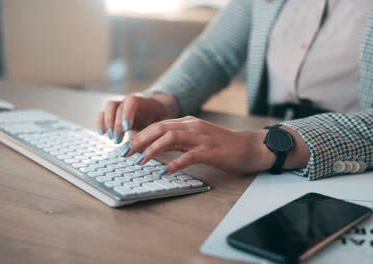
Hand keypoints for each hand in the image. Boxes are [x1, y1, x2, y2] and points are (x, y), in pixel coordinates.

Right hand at [96, 93, 179, 143]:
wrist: (157, 108)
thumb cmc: (159, 116)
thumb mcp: (161, 121)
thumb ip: (156, 130)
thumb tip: (150, 146)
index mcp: (141, 100)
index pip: (131, 101)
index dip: (127, 114)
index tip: (127, 128)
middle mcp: (128, 100)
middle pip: (116, 106)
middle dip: (116, 124)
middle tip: (117, 140)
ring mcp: (119, 104)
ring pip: (108, 107)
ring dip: (106, 122)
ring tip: (110, 137)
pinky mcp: (113, 112)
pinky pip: (103, 113)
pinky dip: (100, 122)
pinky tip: (102, 134)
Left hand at [119, 116, 276, 174]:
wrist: (248, 147)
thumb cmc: (221, 145)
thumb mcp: (196, 139)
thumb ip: (178, 141)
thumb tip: (154, 149)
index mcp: (187, 123)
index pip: (158, 125)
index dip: (139, 134)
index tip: (125, 146)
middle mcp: (192, 126)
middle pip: (159, 128)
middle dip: (139, 140)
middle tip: (125, 152)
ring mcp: (201, 137)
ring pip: (170, 138)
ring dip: (152, 149)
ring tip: (140, 161)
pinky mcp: (210, 150)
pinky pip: (188, 156)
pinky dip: (175, 163)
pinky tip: (164, 171)